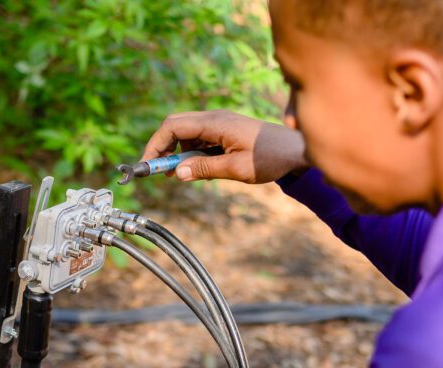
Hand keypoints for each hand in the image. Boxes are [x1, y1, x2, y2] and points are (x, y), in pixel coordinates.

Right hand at [141, 110, 307, 183]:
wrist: (296, 150)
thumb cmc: (270, 158)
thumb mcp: (236, 169)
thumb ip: (205, 169)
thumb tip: (177, 172)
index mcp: (215, 123)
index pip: (172, 127)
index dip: (155, 145)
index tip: (147, 165)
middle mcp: (214, 118)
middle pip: (175, 126)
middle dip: (163, 147)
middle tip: (159, 171)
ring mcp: (220, 123)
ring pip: (187, 133)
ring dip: (179, 152)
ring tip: (182, 175)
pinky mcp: (225, 130)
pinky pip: (200, 138)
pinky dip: (193, 152)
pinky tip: (198, 169)